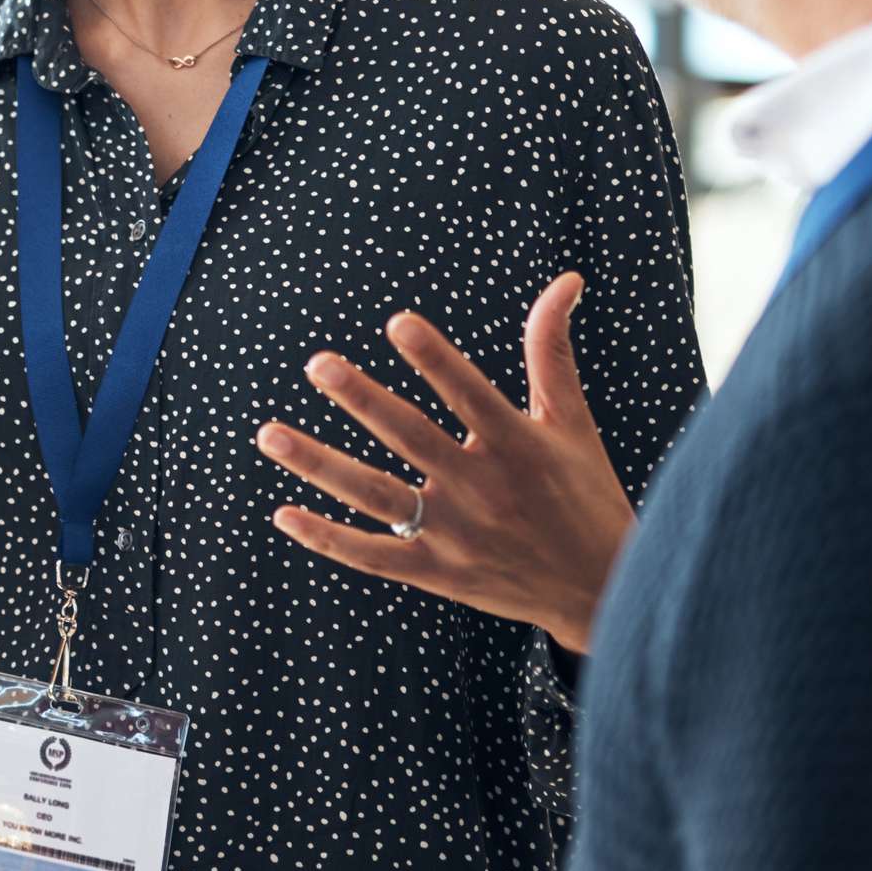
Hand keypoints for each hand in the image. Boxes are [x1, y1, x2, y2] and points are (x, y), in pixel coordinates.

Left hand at [254, 271, 639, 654]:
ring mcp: (456, 535)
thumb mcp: (571, 422)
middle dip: (362, 400)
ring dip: (319, 465)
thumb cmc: (585, 494)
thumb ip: (551, 350)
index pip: (470, 394)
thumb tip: (566, 279)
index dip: (436, 359)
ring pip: (377, 495)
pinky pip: (373, 555)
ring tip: (268, 433)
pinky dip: (327, 538)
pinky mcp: (438, 574)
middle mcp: (483, 489)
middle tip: (318, 363)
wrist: (602, 591)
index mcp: (517, 446)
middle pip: (411, 438)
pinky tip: (283, 513)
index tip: (398, 322)